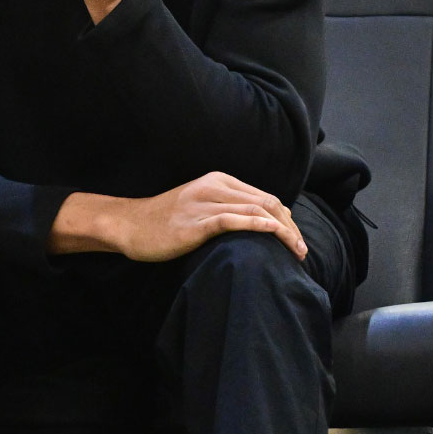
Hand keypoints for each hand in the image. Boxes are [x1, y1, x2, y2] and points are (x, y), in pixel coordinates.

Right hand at [52, 171, 305, 261]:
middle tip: (302, 251)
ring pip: (257, 211)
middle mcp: (214, 187)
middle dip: (291, 227)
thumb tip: (261, 221)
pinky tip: (275, 237)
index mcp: (218, 180)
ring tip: (296, 253)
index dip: (286, 218)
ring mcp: (205, 203)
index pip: (265, 197)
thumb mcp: (198, 205)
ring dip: (283, 232)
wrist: (130, 225)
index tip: (296, 240)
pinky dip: (260, 227)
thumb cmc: (164, 221)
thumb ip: (226, 207)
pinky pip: (235, 221)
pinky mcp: (197, 222)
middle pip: (267, 203)